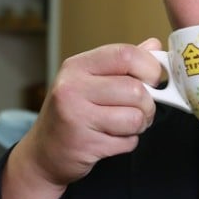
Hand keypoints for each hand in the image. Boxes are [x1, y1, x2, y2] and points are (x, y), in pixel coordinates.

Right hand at [0, 40, 161, 198]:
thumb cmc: (71, 114)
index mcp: (77, 66)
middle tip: (140, 111)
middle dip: (148, 105)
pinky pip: (127, 142)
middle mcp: (72, 87)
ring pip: (135, 118)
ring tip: (123, 126)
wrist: (43, 153)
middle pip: (135, 89)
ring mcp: (75, 116)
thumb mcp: (90, 81)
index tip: (155, 80)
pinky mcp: (84, 144)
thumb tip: (154, 45)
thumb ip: (122, 64)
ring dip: (138, 126)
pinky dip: (126, 143)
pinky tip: (109, 140)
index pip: (125, 54)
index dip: (150, 67)